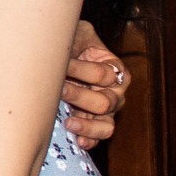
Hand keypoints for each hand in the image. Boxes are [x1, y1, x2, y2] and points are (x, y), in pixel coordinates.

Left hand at [59, 19, 128, 150]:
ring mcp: (106, 112)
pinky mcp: (94, 125)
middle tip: (59, 91)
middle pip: (104, 102)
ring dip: (87, 124)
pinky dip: (89, 140)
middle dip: (79, 96)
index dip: (82, 70)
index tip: (62, 66)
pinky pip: (98, 139)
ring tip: (69, 122)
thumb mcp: (77, 34)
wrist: (60, 58)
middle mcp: (115, 94)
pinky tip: (77, 140)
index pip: (103, 75)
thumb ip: (78, 38)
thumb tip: (64, 49)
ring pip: (106, 125)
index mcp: (116, 70)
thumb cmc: (72, 43)